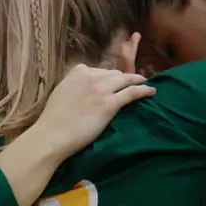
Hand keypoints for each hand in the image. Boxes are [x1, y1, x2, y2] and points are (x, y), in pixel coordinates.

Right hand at [32, 38, 153, 155]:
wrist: (53, 134)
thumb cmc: (53, 119)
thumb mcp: (62, 92)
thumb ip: (75, 86)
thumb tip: (84, 89)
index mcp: (78, 72)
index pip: (99, 70)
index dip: (108, 77)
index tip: (113, 82)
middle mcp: (91, 76)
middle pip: (114, 74)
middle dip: (123, 79)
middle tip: (131, 83)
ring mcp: (102, 89)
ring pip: (126, 80)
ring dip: (137, 80)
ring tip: (145, 83)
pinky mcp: (110, 104)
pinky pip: (132, 92)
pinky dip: (144, 90)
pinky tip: (152, 91)